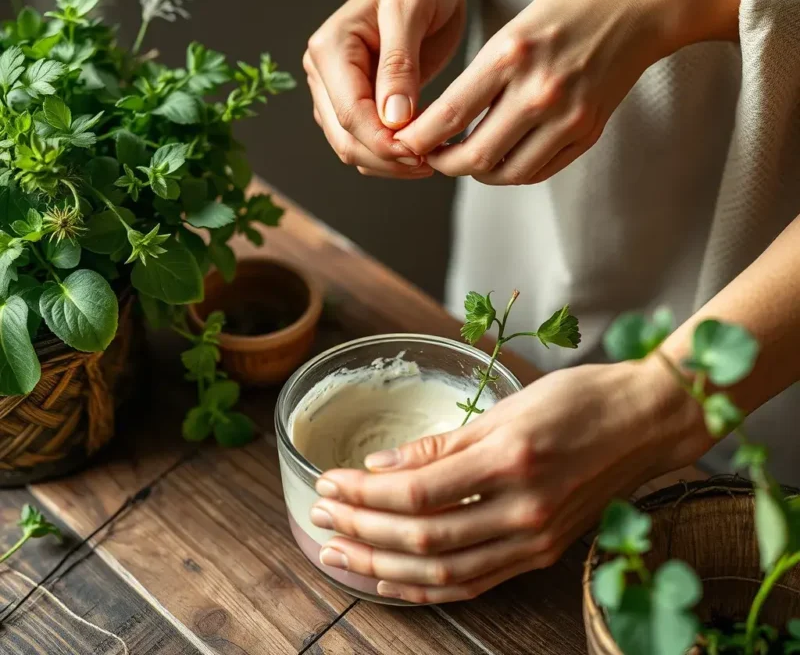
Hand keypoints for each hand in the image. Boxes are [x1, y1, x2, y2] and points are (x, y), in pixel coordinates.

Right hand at [304, 0, 465, 178]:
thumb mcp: (411, 8)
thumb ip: (399, 63)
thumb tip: (393, 118)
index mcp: (329, 49)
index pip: (351, 115)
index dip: (385, 143)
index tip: (423, 154)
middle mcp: (323, 73)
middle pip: (347, 139)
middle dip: (387, 159)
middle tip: (432, 163)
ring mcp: (334, 91)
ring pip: (352, 148)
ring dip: (389, 163)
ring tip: (431, 158)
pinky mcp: (353, 102)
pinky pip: (365, 143)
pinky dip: (391, 155)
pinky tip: (422, 149)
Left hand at [309, 360, 708, 602]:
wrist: (645, 423)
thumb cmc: (580, 400)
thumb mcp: (508, 406)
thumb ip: (444, 443)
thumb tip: (385, 466)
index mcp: (511, 461)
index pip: (417, 491)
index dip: (364, 493)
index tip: (329, 483)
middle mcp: (523, 510)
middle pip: (423, 537)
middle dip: (362, 531)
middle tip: (320, 518)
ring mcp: (535, 539)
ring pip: (444, 571)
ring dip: (383, 567)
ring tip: (339, 555)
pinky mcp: (541, 552)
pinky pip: (475, 583)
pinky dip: (428, 587)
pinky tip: (393, 581)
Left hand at [396, 0, 740, 184]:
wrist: (640, 14)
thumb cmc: (569, 12)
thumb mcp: (514, 27)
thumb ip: (480, 76)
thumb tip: (441, 124)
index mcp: (512, 55)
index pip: (449, 115)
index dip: (417, 139)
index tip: (403, 143)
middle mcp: (539, 92)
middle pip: (474, 155)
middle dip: (442, 163)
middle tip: (429, 157)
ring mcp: (567, 118)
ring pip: (505, 172)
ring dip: (476, 172)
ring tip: (462, 158)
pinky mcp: (586, 134)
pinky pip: (537, 171)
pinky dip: (509, 172)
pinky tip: (498, 157)